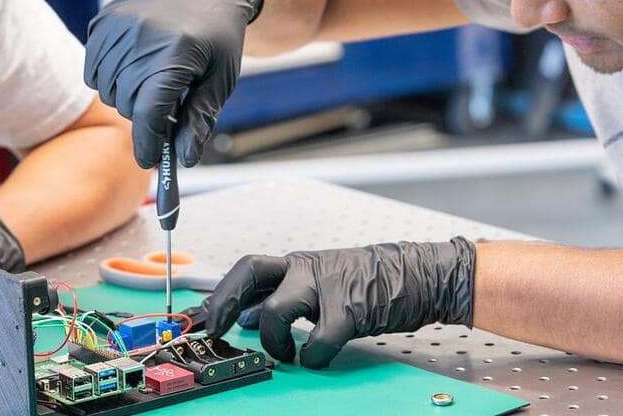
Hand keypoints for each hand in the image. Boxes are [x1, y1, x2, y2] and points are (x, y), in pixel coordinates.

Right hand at [84, 0, 263, 167]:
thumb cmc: (217, 35)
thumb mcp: (220, 79)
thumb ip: (200, 118)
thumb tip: (185, 158)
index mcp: (176, 52)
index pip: (149, 111)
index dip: (147, 142)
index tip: (149, 160)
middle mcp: (142, 36)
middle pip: (127, 103)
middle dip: (144, 115)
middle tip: (163, 106)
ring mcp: (119, 24)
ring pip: (106, 88)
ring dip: (125, 95)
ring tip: (150, 81)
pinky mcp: (104, 18)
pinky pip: (93, 67)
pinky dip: (109, 76)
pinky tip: (132, 65)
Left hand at [203, 238, 475, 368]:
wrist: (420, 275)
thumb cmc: (371, 282)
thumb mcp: (319, 284)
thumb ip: (282, 297)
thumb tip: (246, 315)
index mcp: (297, 264)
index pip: (247, 269)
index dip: (220, 293)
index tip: (202, 318)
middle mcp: (306, 269)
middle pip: (250, 272)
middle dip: (226, 302)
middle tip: (217, 329)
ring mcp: (328, 286)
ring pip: (277, 309)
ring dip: (273, 340)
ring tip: (284, 354)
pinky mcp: (351, 309)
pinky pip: (319, 340)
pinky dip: (313, 356)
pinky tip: (316, 359)